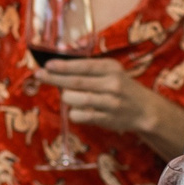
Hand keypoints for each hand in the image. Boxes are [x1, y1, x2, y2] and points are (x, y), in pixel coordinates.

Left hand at [39, 56, 164, 141]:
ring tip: (66, 95)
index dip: (63, 66)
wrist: (144, 109)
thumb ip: (89, 70)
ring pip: (77, 100)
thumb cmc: (121, 87)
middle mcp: (112, 84)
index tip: (47, 65)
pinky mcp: (107, 119)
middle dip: (55, 78)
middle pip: (76, 82)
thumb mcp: (111, 71)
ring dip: (66, 97)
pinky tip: (75, 109)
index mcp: (111, 69)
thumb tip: (58, 69)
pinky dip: (73, 112)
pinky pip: (81, 116)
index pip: (83, 66)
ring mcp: (110, 103)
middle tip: (39, 75)